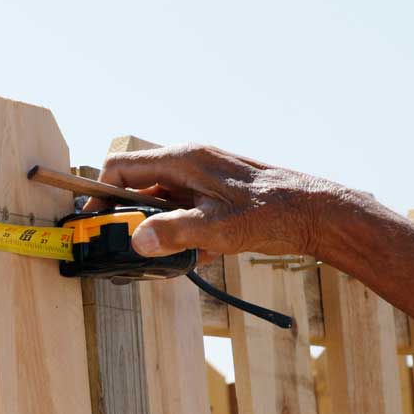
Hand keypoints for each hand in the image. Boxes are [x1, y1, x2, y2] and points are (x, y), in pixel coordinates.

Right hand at [92, 144, 340, 260]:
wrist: (318, 212)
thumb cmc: (272, 213)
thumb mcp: (217, 229)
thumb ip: (173, 233)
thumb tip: (136, 241)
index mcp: (182, 160)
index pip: (121, 168)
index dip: (100, 194)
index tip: (94, 221)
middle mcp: (189, 162)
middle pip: (139, 187)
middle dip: (135, 219)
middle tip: (136, 246)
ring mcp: (203, 176)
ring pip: (163, 202)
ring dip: (165, 230)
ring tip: (181, 253)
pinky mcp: (216, 192)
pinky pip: (186, 210)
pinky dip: (188, 232)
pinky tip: (207, 252)